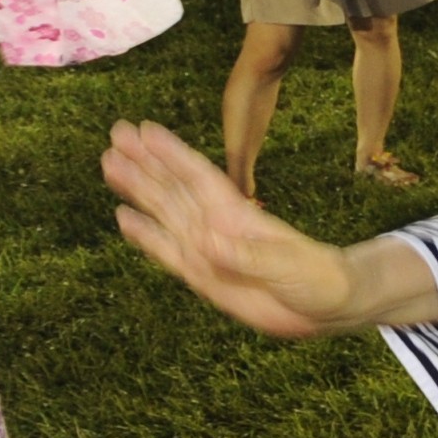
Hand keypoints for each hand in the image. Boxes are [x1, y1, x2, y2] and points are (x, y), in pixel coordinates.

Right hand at [103, 119, 370, 336]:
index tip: (145, 130)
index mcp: (240, 216)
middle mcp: (218, 226)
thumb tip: (207, 243)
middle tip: (116, 134)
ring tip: (109, 165)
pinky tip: (123, 218)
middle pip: (175, 188)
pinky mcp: (203, 276)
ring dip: (138, 190)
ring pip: (165, 212)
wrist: (328, 307)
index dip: (173, 154)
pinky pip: (167, 252)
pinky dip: (145, 236)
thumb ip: (249, 258)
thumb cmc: (318, 279)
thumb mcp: (289, 267)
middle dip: (145, 163)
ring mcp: (208, 249)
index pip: (200, 178)